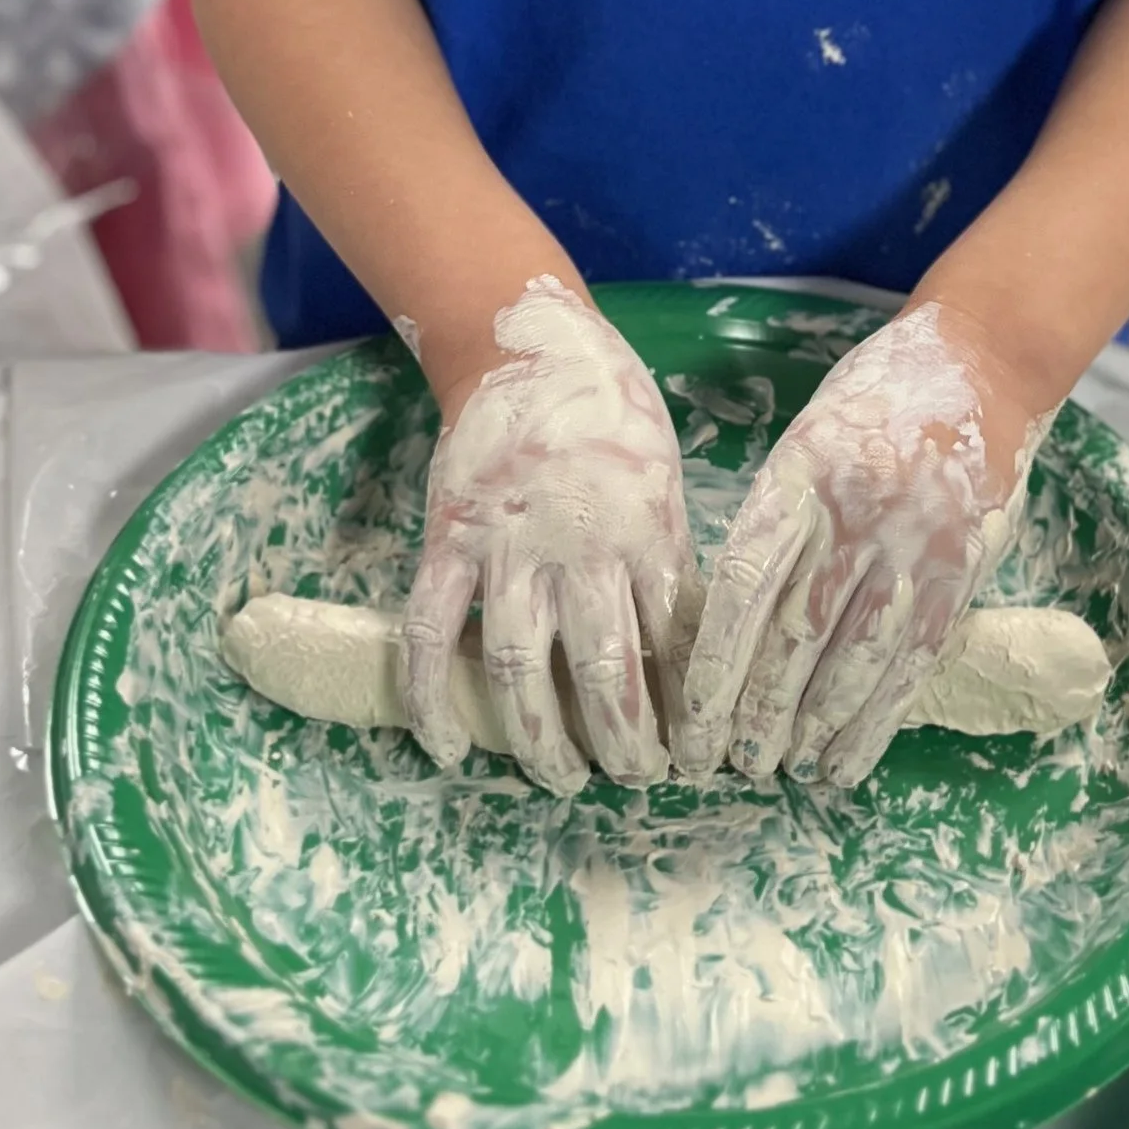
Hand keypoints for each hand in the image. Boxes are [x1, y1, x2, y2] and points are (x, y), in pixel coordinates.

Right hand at [403, 278, 697, 795]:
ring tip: (562, 782)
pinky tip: (449, 747)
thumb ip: (668, 554)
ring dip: (541, 738)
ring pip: (521, 667)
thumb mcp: (665, 477)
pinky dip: (432, 697)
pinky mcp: (448, 540)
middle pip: (605, 670)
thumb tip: (693, 643)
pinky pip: (430, 630)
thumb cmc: (611, 411)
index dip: (687, 710)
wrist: (527, 346)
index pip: (674, 644)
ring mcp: (507, 546)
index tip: (699, 756)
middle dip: (625, 741)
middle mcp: (579, 547)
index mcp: (646, 530)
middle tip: (639, 781)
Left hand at [675, 302, 1043, 793]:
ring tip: (785, 769)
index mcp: (799, 475)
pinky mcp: (961, 570)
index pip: (745, 587)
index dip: (715, 664)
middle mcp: (855, 514)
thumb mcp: (805, 441)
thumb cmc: (872, 403)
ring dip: (816, 726)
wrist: (979, 361)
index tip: (693, 722)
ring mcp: (913, 545)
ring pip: (855, 659)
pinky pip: (913, 661)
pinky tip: (847, 761)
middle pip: (796, 634)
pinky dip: (878, 720)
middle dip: (760, 711)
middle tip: (733, 764)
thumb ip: (778, 523)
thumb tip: (726, 627)